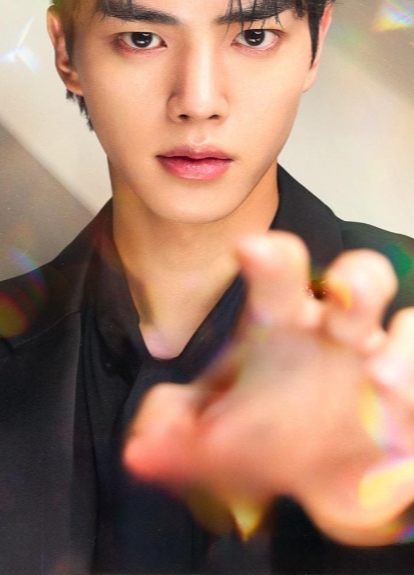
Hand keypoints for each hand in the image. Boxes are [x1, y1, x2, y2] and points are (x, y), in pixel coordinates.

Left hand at [123, 232, 413, 545]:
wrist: (320, 476)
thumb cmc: (265, 427)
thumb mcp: (212, 430)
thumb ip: (173, 430)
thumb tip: (138, 448)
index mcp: (285, 324)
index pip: (279, 276)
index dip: (269, 258)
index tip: (252, 249)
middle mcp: (340, 334)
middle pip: (359, 284)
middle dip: (356, 283)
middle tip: (343, 295)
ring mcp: (384, 364)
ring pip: (408, 329)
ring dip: (403, 350)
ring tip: (380, 378)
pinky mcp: (412, 403)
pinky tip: (398, 414)